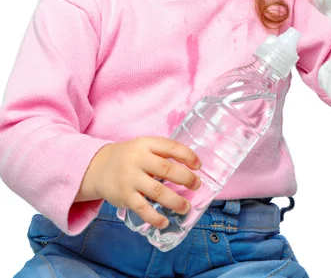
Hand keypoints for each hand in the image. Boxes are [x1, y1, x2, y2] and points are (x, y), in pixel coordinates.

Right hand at [76, 137, 201, 228]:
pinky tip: (165, 222)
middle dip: (186, 178)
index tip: (199, 165)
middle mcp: (138, 160)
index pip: (171, 147)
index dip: (188, 155)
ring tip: (186, 207)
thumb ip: (162, 153)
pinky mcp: (124, 197)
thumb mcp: (144, 146)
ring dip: (175, 201)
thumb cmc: (129, 157)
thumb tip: (190, 167)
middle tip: (196, 185)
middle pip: (166, 169)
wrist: (97, 167)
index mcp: (146, 144)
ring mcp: (130, 179)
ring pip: (157, 191)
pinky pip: (142, 209)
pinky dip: (155, 217)